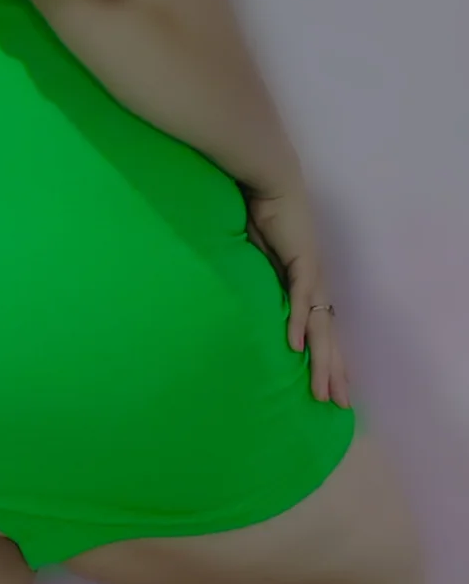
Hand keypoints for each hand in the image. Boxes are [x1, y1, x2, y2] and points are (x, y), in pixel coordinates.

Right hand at [246, 186, 351, 408]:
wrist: (269, 179)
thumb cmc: (260, 213)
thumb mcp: (257, 259)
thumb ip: (258, 284)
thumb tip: (245, 309)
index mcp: (305, 283)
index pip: (321, 329)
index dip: (326, 357)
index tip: (329, 386)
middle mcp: (314, 282)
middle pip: (328, 335)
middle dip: (334, 371)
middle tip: (337, 404)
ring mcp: (310, 272)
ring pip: (320, 325)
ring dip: (322, 359)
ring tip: (324, 390)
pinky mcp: (301, 260)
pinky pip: (299, 298)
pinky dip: (297, 323)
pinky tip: (295, 348)